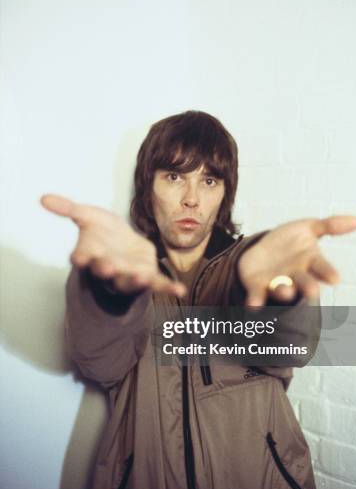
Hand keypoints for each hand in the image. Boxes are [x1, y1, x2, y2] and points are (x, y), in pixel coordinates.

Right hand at [40, 194, 185, 296]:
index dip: (81, 257)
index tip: (78, 257)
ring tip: (140, 277)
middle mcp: (107, 268)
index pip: (82, 258)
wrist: (121, 242)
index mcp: (90, 255)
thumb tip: (43, 198)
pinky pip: (157, 284)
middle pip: (105, 272)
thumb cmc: (101, 232)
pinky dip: (168, 288)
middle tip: (105, 267)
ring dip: (133, 280)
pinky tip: (179, 290)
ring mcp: (127, 274)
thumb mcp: (86, 216)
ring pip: (128, 281)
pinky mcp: (146, 275)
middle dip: (106, 270)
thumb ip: (68, 209)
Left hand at [238, 215, 355, 305]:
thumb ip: (330, 225)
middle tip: (313, 292)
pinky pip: (257, 294)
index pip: (322, 267)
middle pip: (304, 282)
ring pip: (282, 289)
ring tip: (286, 292)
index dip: (328, 272)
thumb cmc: (291, 242)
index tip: (335, 279)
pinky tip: (253, 306)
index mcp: (310, 261)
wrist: (261, 250)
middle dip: (309, 287)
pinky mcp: (258, 286)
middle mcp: (296, 275)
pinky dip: (256, 300)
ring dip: (284, 292)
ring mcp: (277, 282)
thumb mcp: (308, 228)